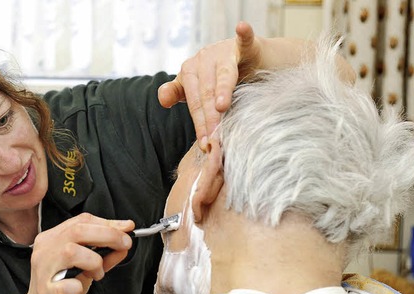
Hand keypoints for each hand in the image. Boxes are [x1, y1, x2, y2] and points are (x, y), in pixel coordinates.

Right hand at [23, 213, 133, 293]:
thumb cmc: (63, 287)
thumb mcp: (86, 267)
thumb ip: (104, 254)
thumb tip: (125, 244)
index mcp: (52, 238)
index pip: (81, 221)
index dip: (108, 223)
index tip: (127, 228)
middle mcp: (45, 250)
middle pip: (78, 231)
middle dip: (108, 235)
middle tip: (125, 244)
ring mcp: (43, 271)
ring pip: (71, 252)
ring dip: (94, 262)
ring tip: (97, 274)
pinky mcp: (46, 293)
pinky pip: (65, 285)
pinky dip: (77, 286)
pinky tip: (78, 289)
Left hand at [158, 21, 260, 148]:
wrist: (250, 61)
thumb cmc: (220, 79)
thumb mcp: (198, 88)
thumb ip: (180, 94)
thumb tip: (162, 100)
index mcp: (190, 71)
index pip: (193, 102)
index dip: (199, 124)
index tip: (205, 144)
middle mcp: (203, 59)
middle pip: (206, 92)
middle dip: (210, 117)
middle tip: (214, 139)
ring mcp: (223, 51)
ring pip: (223, 75)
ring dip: (222, 90)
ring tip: (221, 108)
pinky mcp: (245, 45)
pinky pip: (244, 40)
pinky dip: (244, 35)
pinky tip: (241, 28)